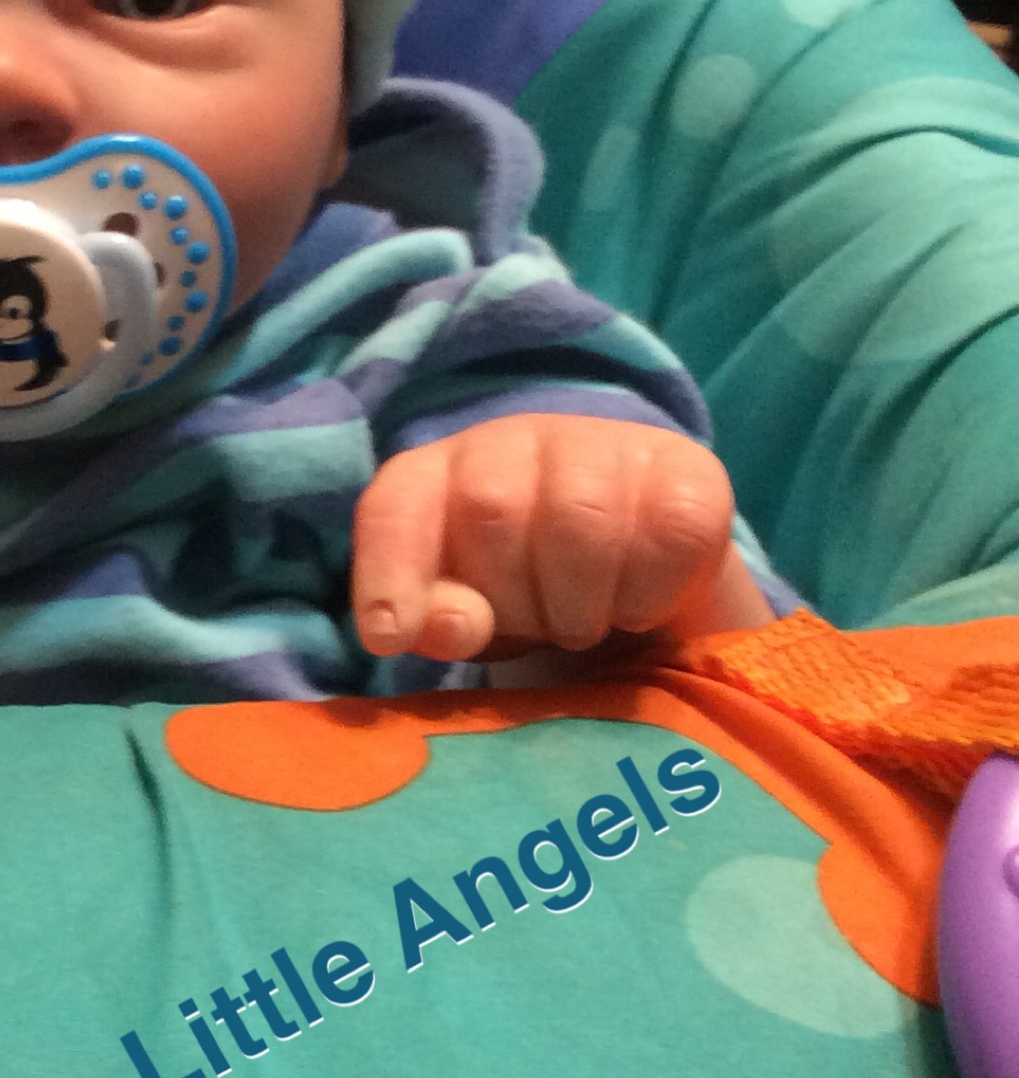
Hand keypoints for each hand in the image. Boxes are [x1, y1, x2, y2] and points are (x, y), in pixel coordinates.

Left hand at [352, 413, 772, 664]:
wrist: (642, 592)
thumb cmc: (529, 603)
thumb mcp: (471, 625)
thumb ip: (441, 625)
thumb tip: (452, 623)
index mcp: (437, 476)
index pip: (395, 505)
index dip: (388, 570)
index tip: (389, 638)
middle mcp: (511, 440)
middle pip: (491, 509)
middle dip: (510, 598)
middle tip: (536, 626)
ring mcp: (603, 442)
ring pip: (582, 519)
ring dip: (579, 604)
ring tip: (583, 622)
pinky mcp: (688, 469)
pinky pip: (669, 531)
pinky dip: (648, 593)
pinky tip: (638, 604)